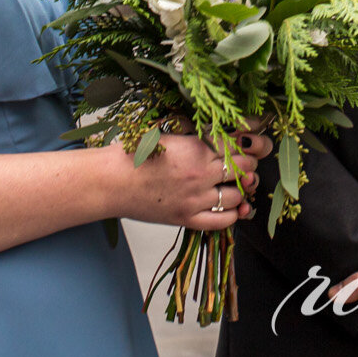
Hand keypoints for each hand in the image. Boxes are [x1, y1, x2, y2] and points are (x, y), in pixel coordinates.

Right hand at [115, 134, 260, 231]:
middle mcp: (200, 173)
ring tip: (232, 187)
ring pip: (237, 196)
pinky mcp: (186, 218)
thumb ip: (197, 137)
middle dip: (246, 167)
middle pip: (243, 170)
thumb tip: (223, 139)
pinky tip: (229, 207)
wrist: (111, 181)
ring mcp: (195, 198)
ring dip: (240, 191)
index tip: (243, 149)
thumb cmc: (135, 155)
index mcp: (196, 148)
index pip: (237, 147)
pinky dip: (232, 214)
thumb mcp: (170, 135)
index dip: (244, 148)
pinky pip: (223, 221)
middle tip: (241, 168)